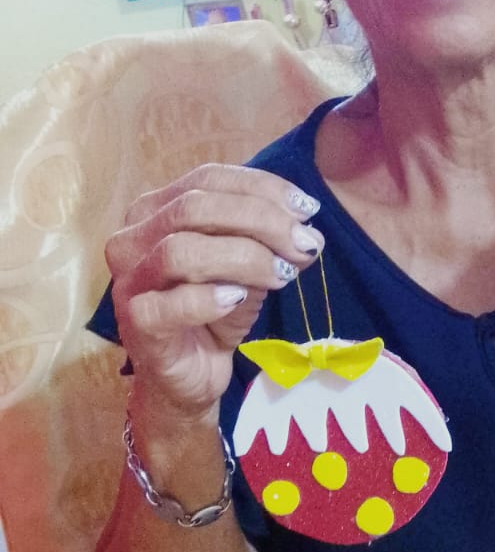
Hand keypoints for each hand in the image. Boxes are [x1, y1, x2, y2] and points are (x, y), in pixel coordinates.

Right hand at [105, 165, 323, 419]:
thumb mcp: (249, 266)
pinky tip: (239, 299)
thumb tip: (307, 230)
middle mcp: (132, 238)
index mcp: (155, 209)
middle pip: (195, 208)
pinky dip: (208, 299)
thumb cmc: (216, 310)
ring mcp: (128, 282)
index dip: (262, 188)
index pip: (208, 178)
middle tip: (304, 245)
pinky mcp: (135, 324)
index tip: (308, 209)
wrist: (192, 373)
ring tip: (283, 274)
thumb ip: (270, 240)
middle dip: (261, 221)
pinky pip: (168, 305)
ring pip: (180, 251)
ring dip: (244, 258)